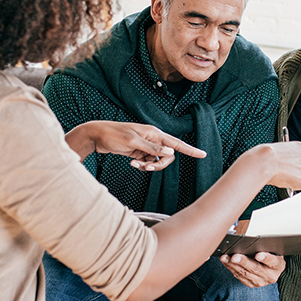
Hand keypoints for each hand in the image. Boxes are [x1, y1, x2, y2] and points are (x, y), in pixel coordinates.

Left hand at [65, 121, 205, 170]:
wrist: (97, 135)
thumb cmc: (113, 135)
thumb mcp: (132, 143)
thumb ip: (152, 148)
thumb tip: (170, 153)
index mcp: (154, 133)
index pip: (176, 143)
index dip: (190, 150)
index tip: (203, 154)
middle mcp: (153, 139)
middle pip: (167, 156)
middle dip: (159, 165)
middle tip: (146, 167)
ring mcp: (146, 146)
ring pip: (157, 161)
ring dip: (149, 167)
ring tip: (136, 165)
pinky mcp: (139, 152)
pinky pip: (148, 162)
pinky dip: (142, 166)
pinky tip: (132, 164)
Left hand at [219, 252, 284, 287]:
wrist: (272, 269)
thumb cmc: (271, 254)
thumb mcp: (273, 249)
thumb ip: (265, 246)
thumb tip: (252, 241)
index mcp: (278, 265)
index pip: (272, 261)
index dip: (265, 258)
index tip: (258, 254)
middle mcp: (270, 276)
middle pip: (255, 268)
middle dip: (243, 262)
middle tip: (234, 256)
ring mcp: (260, 282)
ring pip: (245, 273)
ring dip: (233, 265)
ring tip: (225, 257)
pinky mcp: (251, 284)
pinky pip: (239, 276)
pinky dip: (231, 268)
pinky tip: (226, 261)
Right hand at [241, 141, 300, 192]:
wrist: (265, 163)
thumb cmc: (267, 155)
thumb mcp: (278, 150)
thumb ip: (286, 156)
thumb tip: (284, 164)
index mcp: (300, 147)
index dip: (292, 162)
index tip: (287, 165)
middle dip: (295, 170)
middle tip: (284, 172)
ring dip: (294, 178)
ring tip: (281, 176)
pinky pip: (300, 185)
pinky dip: (292, 185)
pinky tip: (283, 180)